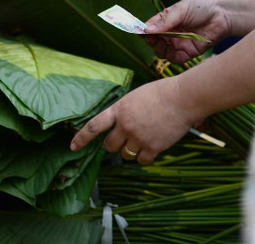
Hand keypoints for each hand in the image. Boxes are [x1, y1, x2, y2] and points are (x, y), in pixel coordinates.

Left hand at [69, 78, 195, 164]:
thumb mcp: (135, 97)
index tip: (73, 147)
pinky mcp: (153, 147)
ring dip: (131, 151)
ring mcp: (138, 137)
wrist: (181, 98)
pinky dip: (145, 157)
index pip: (94, 126)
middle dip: (114, 145)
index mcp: (119, 109)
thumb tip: (120, 124)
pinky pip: (142, 161)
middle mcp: (125, 125)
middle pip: (109, 145)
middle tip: (124, 139)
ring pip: (126, 155)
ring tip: (144, 138)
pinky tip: (153, 146)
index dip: (82, 138)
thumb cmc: (161, 93)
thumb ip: (124, 111)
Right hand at [144, 0, 254, 63]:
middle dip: (152, 42)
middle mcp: (171, 32)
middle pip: (155, 42)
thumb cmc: (202, 6)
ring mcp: (180, 43)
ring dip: (160, 50)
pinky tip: (172, 52)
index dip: (144, 31)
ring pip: (163, 52)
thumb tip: (146, 29)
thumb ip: (165, 21)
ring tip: (163, 45)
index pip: (151, 27)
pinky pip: (177, 59)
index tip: (141, 33)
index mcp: (167, 20)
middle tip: (153, 39)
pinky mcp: (190, 52)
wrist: (223, 14)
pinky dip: (172, 58)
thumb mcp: (181, 9)